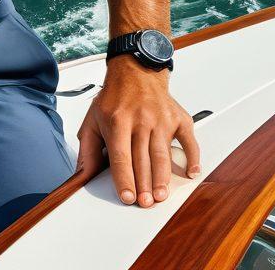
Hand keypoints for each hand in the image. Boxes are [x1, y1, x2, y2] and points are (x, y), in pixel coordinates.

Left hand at [75, 57, 201, 206]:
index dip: (124, 178)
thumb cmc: (114, 98)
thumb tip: (82, 175)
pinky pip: (189, 140)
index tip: (127, 196)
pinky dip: (192, 157)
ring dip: (162, 178)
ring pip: (163, 154)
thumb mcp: (93, 119)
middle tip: (145, 203)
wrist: (135, 72)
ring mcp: (161, 119)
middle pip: (143, 158)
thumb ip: (88, 149)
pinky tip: (190, 172)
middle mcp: (140, 119)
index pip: (120, 155)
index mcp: (117, 120)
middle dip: (144, 185)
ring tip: (160, 195)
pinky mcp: (178, 118)